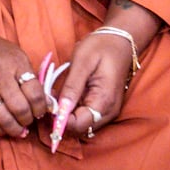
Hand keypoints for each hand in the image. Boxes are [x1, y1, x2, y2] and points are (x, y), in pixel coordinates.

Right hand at [0, 30, 47, 139]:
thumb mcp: (18, 56)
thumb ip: (32, 79)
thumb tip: (48, 104)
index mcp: (14, 64)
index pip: (34, 93)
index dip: (42, 107)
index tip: (41, 110)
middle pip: (20, 109)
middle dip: (29, 119)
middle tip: (30, 119)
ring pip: (3, 120)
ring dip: (15, 129)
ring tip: (20, 128)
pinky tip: (4, 127)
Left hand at [52, 0, 160, 143]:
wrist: (120, 41)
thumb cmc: (101, 47)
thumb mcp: (83, 62)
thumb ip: (72, 87)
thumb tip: (59, 109)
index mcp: (104, 101)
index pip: (79, 125)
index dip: (61, 119)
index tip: (49, 103)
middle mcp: (108, 112)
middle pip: (80, 128)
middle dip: (62, 116)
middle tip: (50, 97)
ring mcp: (107, 111)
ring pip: (81, 123)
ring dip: (66, 113)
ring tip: (57, 93)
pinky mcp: (103, 107)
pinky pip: (85, 115)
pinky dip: (73, 108)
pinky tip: (66, 93)